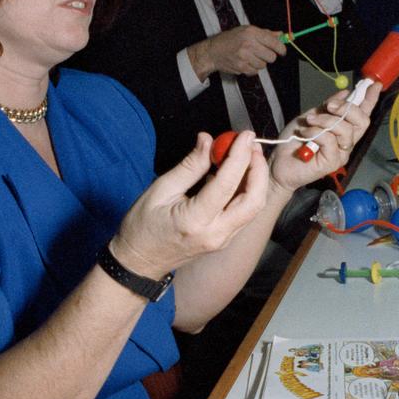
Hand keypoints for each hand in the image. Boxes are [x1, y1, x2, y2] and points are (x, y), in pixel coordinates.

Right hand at [111, 131, 268, 276]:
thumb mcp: (160, 190)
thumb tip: (207, 140)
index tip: (244, 135)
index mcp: (195, 220)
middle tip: (250, 145)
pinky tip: (238, 174)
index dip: (239, 155)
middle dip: (258, 169)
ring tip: (247, 155)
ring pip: (253, 208)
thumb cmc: (142, 227)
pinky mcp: (224, 240)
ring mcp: (223, 240)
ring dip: (256, 179)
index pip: (227, 184)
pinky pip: (244, 213)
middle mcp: (215, 233)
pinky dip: (247, 191)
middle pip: (253, 200)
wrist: (140, 263)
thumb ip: (189, 166)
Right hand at [189, 25, 283, 79]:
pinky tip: (245, 62)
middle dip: (269, 56)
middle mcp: (248, 43)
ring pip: (264, 65)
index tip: (282, 51)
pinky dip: (252, 68)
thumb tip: (281, 35)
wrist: (213, 51)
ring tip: (250, 57)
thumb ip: (265, 33)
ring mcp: (244, 56)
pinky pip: (255, 71)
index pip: (274, 42)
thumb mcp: (246, 30)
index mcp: (251, 32)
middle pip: (271, 57)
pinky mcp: (241, 67)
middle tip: (262, 53)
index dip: (281, 48)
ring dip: (260, 62)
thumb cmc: (230, 39)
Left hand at [268, 82, 380, 191]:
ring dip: (325, 121)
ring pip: (345, 130)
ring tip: (309, 122)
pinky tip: (304, 134)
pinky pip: (330, 140)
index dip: (370, 99)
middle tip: (329, 106)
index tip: (374, 84)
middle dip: (346, 108)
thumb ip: (328, 107)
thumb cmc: (294, 141)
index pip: (362, 114)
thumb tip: (346, 93)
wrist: (280, 162)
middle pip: (362, 121)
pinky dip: (315, 132)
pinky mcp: (333, 162)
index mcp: (343, 129)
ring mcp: (341, 153)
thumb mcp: (312, 116)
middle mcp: (346, 142)